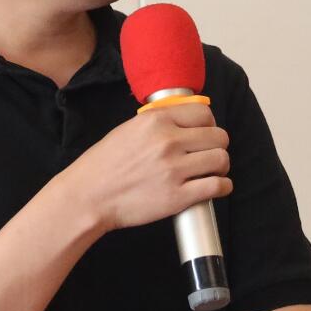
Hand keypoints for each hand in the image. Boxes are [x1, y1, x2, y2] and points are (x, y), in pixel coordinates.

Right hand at [60, 102, 230, 232]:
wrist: (88, 196)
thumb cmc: (103, 165)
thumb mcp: (128, 129)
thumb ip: (158, 123)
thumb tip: (184, 121)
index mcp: (156, 121)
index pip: (204, 113)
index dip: (209, 124)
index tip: (205, 133)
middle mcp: (168, 141)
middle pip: (218, 136)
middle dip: (217, 146)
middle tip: (210, 155)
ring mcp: (174, 170)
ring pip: (221, 160)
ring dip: (221, 166)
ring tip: (212, 172)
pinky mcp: (178, 197)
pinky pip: (217, 187)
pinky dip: (222, 187)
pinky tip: (215, 187)